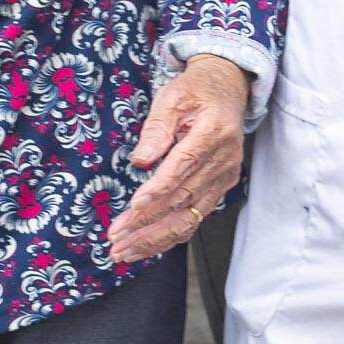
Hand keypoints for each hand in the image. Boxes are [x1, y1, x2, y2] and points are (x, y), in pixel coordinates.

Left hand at [108, 53, 253, 266]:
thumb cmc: (195, 92)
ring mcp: (224, 178)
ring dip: (155, 238)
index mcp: (212, 133)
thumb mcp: (172, 97)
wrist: (228, 91)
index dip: (158, 190)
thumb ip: (156, 129)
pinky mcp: (220, 188)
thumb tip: (139, 161)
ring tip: (123, 252)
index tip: (133, 207)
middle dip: (146, 223)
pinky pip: (195, 218)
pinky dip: (170, 236)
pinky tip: (145, 247)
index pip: (183, 167)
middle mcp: (223, 161)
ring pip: (189, 218)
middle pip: (183, 199)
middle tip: (115, 238)